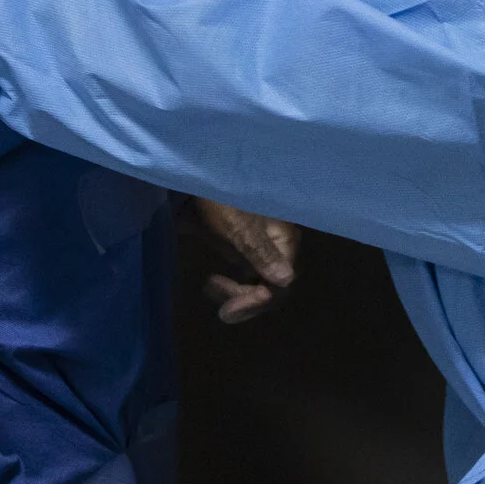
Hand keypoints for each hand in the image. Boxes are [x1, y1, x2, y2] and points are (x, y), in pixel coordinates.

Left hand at [194, 200, 298, 323]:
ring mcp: (261, 245)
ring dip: (238, 294)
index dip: (257, 301)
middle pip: (272, 288)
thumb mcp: (237, 225)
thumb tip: (286, 282)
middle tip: (220, 308)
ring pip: (259, 283)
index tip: (228, 311)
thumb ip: (259, 252)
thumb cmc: (221, 195)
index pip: (280, 285)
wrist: (198, 172)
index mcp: (283, 240)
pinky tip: (213, 280)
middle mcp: (278, 245)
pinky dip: (233, 284)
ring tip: (212, 288)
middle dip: (246, 301)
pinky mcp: (245, 244)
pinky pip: (247, 273)